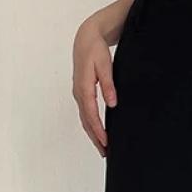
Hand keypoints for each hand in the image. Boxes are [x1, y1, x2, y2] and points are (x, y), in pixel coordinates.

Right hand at [72, 19, 116, 156]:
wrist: (85, 38)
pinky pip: (86, 113)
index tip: (106, 142)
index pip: (91, 114)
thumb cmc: (95, 49)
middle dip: (95, 138)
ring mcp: (79, 94)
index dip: (99, 130)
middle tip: (105, 153)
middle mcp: (79, 93)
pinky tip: (98, 133)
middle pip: (86, 121)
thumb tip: (113, 103)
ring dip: (93, 134)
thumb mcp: (105, 64)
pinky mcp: (82, 93)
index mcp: (84, 88)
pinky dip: (91, 125)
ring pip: (85, 119)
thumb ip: (108, 85)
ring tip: (103, 148)